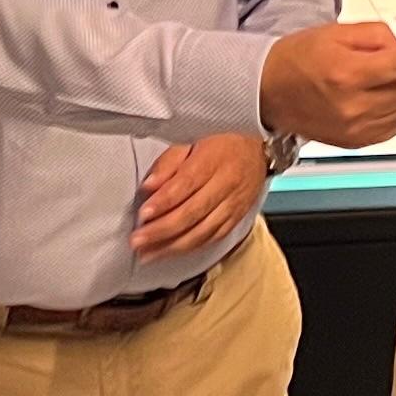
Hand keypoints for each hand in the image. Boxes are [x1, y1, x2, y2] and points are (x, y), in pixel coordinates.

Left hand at [133, 133, 267, 257]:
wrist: (258, 151)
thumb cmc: (220, 144)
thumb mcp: (191, 141)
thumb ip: (168, 163)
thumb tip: (148, 186)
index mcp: (213, 160)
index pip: (186, 184)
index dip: (164, 201)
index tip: (143, 214)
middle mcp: (226, 184)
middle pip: (192, 213)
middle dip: (162, 230)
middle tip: (137, 240)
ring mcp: (233, 205)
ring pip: (202, 231)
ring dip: (172, 246)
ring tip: (148, 254)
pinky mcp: (236, 218)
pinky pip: (212, 238)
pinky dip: (190, 248)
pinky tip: (170, 252)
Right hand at [260, 20, 395, 148]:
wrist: (268, 89)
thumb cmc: (299, 57)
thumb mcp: (337, 33)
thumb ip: (378, 37)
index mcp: (347, 72)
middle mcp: (352, 104)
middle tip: (372, 64)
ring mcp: (354, 127)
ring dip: (394, 92)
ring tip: (364, 83)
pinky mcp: (354, 142)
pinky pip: (393, 127)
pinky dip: (388, 112)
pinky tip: (365, 101)